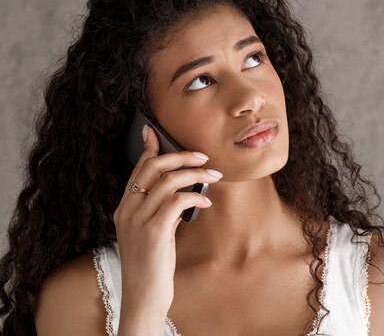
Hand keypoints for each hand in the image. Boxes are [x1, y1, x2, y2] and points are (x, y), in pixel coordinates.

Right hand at [113, 124, 221, 322]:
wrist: (144, 296)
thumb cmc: (152, 265)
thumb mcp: (153, 233)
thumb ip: (160, 212)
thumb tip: (180, 195)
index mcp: (124, 209)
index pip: (137, 170)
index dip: (149, 149)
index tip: (156, 133)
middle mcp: (127, 210)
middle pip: (152, 168)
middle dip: (180, 156)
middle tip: (202, 156)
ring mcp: (138, 220)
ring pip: (168, 181)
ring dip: (196, 174)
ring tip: (214, 176)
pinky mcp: (154, 232)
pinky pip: (178, 201)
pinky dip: (196, 197)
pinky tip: (205, 203)